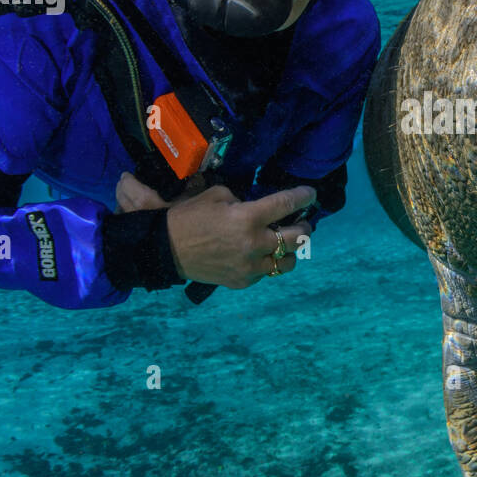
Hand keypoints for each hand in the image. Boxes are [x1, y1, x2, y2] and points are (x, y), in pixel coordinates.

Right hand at [164, 183, 315, 287]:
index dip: (304, 197)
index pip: (286, 204)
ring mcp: (250, 267)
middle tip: (302, 221)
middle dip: (304, 226)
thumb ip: (244, 199)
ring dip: (291, 250)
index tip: (311, 194)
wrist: (165, 249)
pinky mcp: (242, 281)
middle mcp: (254, 244)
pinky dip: (268, 263)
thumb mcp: (217, 194)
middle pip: (297, 237)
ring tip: (285, 242)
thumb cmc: (189, 217)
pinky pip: (267, 273)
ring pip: (288, 262)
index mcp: (247, 217)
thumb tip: (263, 206)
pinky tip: (261, 254)